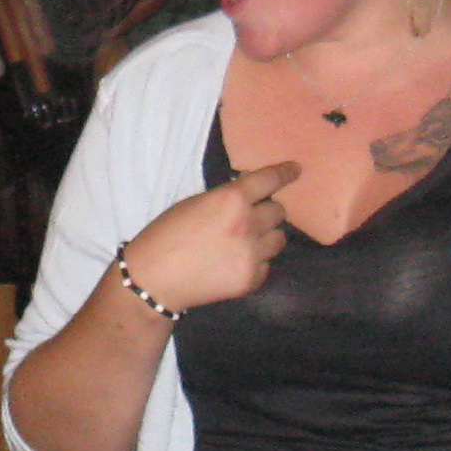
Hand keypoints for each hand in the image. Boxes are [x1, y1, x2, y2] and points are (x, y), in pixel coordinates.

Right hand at [122, 162, 298, 313]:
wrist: (154, 279)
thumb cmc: (165, 235)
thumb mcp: (194, 203)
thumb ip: (225, 198)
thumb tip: (249, 196)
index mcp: (232, 199)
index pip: (270, 180)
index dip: (285, 173)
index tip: (296, 170)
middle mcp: (249, 224)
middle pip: (278, 211)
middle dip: (266, 211)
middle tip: (250, 218)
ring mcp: (253, 254)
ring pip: (279, 239)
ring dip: (266, 237)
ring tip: (246, 242)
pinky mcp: (251, 279)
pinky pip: (266, 265)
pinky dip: (256, 263)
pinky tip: (235, 264)